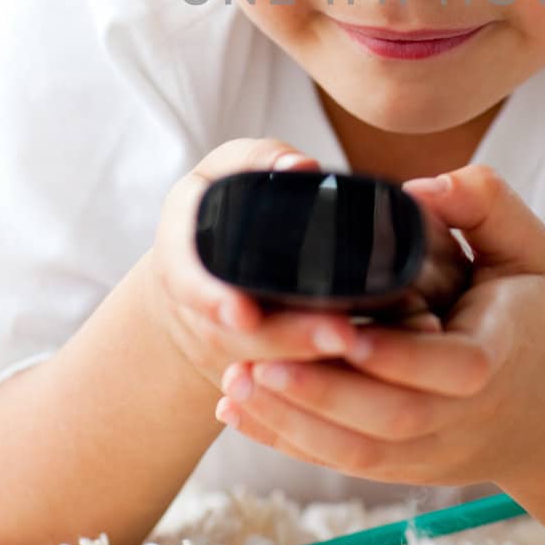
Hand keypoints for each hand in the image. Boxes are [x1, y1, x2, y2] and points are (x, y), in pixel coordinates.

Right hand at [142, 137, 435, 394]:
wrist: (198, 267)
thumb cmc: (223, 202)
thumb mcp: (228, 169)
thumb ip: (260, 161)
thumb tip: (303, 166)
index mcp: (180, 248)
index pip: (187, 278)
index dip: (212, 298)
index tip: (243, 313)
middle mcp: (194, 304)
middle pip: (237, 334)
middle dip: (286, 338)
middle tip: (340, 333)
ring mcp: (217, 342)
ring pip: (258, 365)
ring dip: (307, 364)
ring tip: (359, 349)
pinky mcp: (246, 368)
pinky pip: (276, 383)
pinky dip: (313, 383)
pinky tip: (364, 374)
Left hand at [216, 164, 544, 492]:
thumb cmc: (535, 315)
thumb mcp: (531, 250)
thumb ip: (486, 203)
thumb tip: (419, 188)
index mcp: (499, 356)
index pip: (453, 368)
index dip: (395, 356)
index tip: (338, 328)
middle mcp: (467, 416)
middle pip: (391, 422)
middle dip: (320, 395)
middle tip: (253, 359)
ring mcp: (435, 454)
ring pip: (360, 454)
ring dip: (291, 423)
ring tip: (233, 383)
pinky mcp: (406, 470)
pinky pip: (343, 465)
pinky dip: (287, 442)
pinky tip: (237, 414)